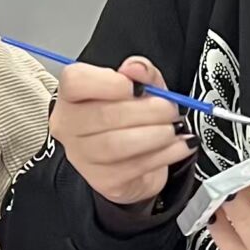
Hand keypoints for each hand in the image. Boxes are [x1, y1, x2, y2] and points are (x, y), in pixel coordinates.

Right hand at [50, 56, 194, 205]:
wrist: (136, 158)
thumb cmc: (131, 119)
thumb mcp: (142, 87)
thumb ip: (141, 73)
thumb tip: (137, 68)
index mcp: (72, 95)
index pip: (75, 82)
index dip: (108, 82)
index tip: (135, 87)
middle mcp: (69, 126)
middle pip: (103, 115)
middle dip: (146, 111)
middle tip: (169, 109)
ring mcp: (83, 157)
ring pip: (117, 144)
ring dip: (155, 135)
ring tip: (173, 129)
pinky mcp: (104, 181)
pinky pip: (135, 166)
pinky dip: (166, 154)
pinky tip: (179, 145)